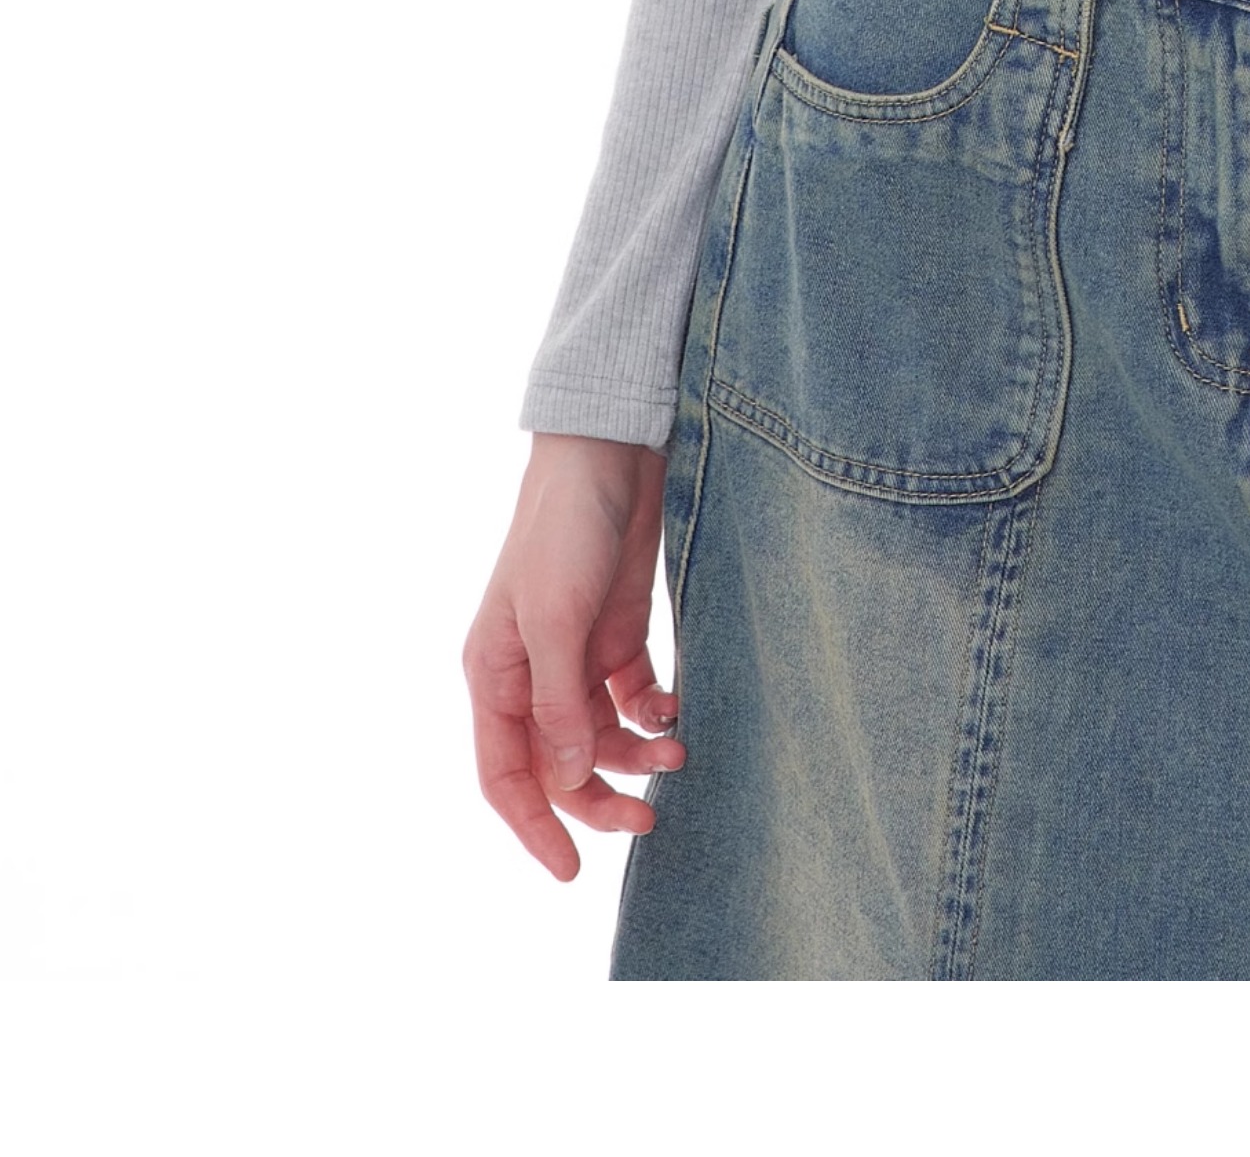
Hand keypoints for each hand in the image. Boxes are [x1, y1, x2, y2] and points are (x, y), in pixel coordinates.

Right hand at [463, 433, 684, 879]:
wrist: (611, 453)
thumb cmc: (565, 529)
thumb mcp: (556, 617)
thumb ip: (558, 702)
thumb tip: (564, 779)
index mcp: (493, 674)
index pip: (504, 774)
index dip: (533, 827)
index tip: (569, 873)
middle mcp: (530, 674)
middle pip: (558, 766)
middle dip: (599, 798)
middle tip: (649, 821)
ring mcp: (575, 655)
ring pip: (600, 737)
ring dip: (636, 755)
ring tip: (678, 754)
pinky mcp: (616, 634)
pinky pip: (632, 699)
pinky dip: (652, 715)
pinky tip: (674, 712)